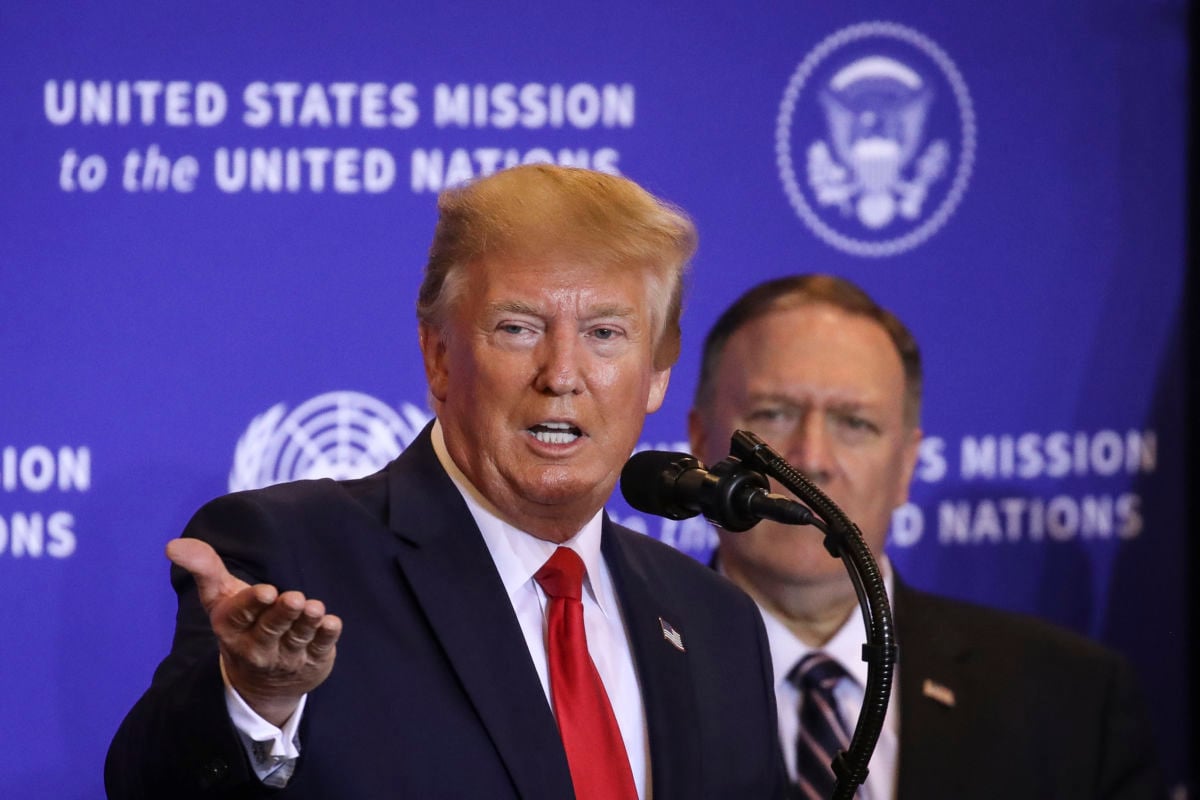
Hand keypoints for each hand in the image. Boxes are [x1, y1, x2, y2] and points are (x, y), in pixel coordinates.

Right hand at [166, 538, 342, 725]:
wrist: (262, 681)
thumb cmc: (241, 624)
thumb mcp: (219, 597)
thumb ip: (204, 568)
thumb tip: (172, 545)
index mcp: (231, 628)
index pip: (240, 616)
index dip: (252, 604)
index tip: (266, 591)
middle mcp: (258, 646)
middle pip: (271, 628)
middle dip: (282, 613)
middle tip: (293, 598)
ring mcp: (286, 656)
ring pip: (297, 638)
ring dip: (306, 623)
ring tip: (314, 608)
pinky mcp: (312, 660)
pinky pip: (320, 648)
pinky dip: (327, 637)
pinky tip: (332, 623)